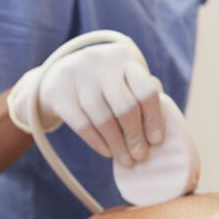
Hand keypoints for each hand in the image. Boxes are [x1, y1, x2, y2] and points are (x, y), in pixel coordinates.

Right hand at [8, 40, 165, 166]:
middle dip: (135, 136)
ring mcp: (77, 76)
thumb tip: (159, 128)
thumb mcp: (124, 76)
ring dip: (117, 144)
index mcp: (124, 58)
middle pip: (125, 107)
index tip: (157, 141)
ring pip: (103, 119)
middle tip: (141, 155)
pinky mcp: (58, 93)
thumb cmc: (105, 80)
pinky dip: (98, 142)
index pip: (146, 91)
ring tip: (126, 160)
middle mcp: (101, 63)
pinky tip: (107, 152)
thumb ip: (143, 93)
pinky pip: (82, 124)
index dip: (154, 119)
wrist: (59, 74)